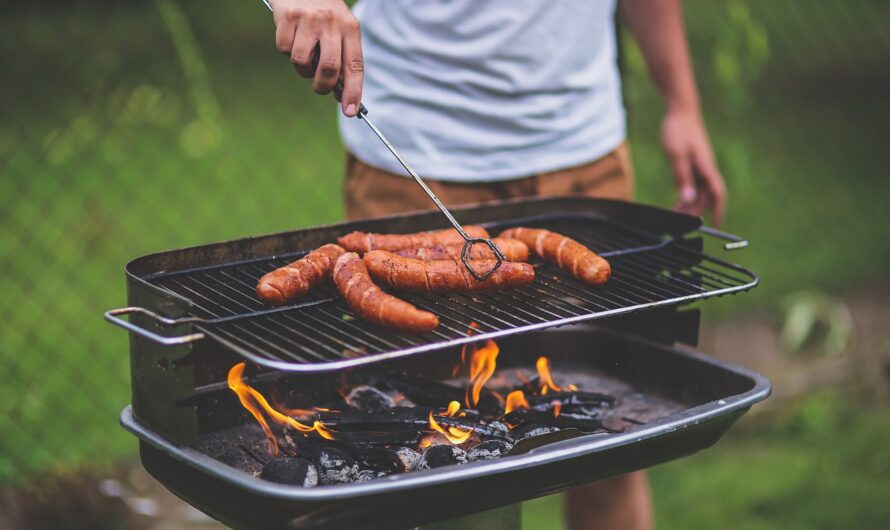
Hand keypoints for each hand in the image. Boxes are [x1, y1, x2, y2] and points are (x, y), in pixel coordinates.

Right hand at [270, 0, 362, 116]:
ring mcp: (309, 19)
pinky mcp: (288, 16)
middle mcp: (332, 22)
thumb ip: (341, 57)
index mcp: (351, 28)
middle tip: (319, 87)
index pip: (355, 66)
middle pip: (329, 69)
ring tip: (304, 53)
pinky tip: (291, 35)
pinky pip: (284, 49)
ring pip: (302, 62)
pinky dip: (285, 49)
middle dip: (322, 86)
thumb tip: (339, 93)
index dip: (353, 92)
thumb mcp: (340, 28)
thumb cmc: (323, 13)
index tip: (350, 112)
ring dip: (301, 67)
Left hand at [660, 109, 725, 225]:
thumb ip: (682, 177)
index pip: (717, 194)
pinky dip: (686, 195)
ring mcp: (701, 167)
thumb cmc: (679, 130)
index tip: (715, 226)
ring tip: (675, 215)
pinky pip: (693, 185)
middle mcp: (707, 169)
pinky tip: (677, 202)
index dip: (718, 211)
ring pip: (699, 192)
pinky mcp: (695, 164)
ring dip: (689, 205)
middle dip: (696, 212)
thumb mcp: (676, 155)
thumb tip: (689, 199)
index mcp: (706, 167)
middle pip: (706, 197)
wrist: (681, 111)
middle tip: (679, 223)